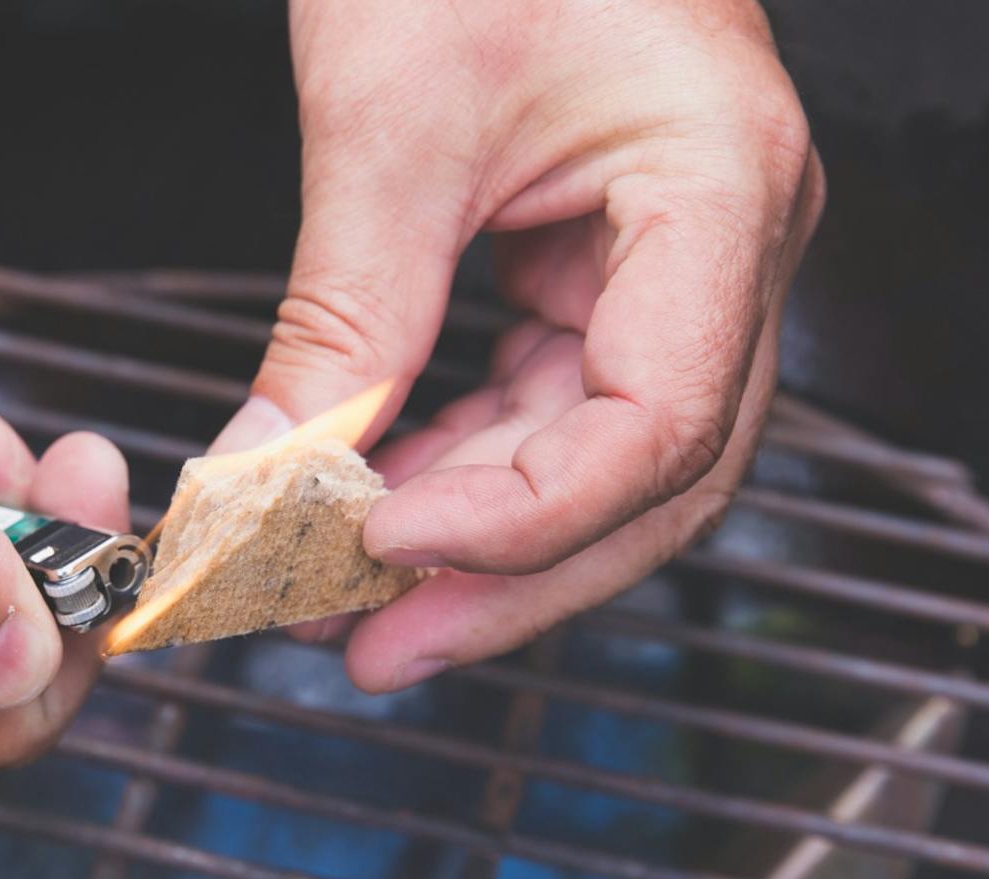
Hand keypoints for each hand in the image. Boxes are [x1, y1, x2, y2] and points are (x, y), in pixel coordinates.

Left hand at [216, 0, 824, 691]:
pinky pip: (545, 406)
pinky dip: (458, 465)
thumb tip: (263, 474)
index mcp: (720, 192)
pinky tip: (368, 510)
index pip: (659, 426)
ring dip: (472, 541)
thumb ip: (343, 316)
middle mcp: (725, 248)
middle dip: (503, 578)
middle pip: (647, 481)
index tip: (379, 545)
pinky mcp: (601, 272)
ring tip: (342, 603)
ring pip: (596, 462)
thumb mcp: (391, 121)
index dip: (523, 517)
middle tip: (365, 648)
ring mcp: (672, 266)